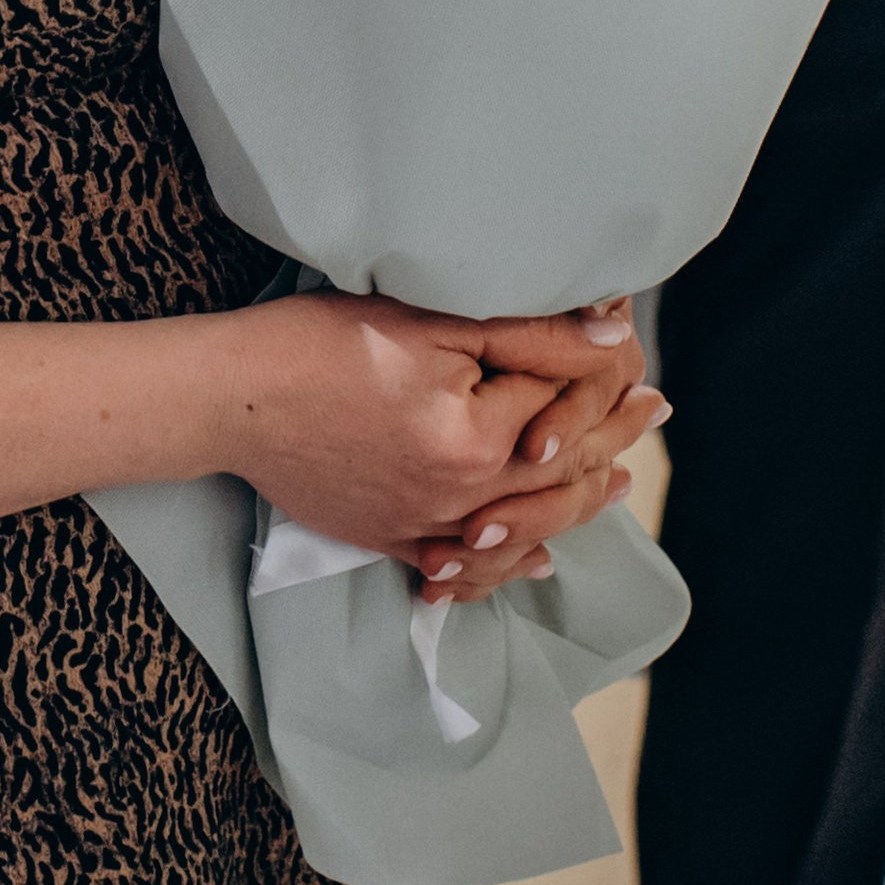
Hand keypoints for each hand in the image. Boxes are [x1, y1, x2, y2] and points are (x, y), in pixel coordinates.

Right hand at [214, 287, 633, 562]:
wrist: (230, 398)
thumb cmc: (322, 343)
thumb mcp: (430, 320)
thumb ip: (529, 335)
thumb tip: (615, 339)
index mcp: (477, 440)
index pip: (563, 408)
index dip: (606, 377)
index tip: (643, 361)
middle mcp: (459, 498)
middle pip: (556, 474)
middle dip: (612, 440)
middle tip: (655, 412)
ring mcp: (421, 527)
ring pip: (522, 528)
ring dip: (576, 504)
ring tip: (616, 481)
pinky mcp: (386, 537)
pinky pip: (462, 563)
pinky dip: (507, 560)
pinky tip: (537, 555)